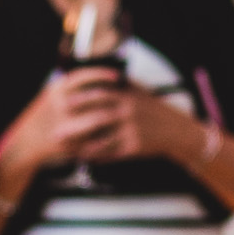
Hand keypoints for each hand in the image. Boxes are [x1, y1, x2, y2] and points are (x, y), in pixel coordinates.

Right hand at [0, 67, 132, 176]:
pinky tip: (117, 132)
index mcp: (55, 90)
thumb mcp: (50, 97)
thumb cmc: (40, 119)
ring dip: (112, 116)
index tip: (117, 75)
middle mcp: (59, 105)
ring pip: (96, 119)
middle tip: (128, 95)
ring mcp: (64, 125)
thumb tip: (98, 79)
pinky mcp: (68, 143)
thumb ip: (70, 88)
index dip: (102, 74)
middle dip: (113, 96)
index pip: (82, 76)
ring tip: (126, 114)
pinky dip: (105, 136)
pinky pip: (92, 138)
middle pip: (93, 97)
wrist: (24, 144)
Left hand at [69, 82, 208, 164]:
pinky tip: (85, 159)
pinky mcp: (135, 148)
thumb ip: (119, 84)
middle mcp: (129, 113)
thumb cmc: (153, 109)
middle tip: (57, 131)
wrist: (176, 131)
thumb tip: (96, 76)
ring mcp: (132, 131)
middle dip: (76, 126)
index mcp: (128, 97)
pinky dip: (98, 157)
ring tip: (67, 150)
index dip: (80, 99)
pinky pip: (112, 154)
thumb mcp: (139, 92)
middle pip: (97, 119)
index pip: (100, 95)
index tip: (62, 103)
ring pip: (102, 140)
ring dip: (83, 146)